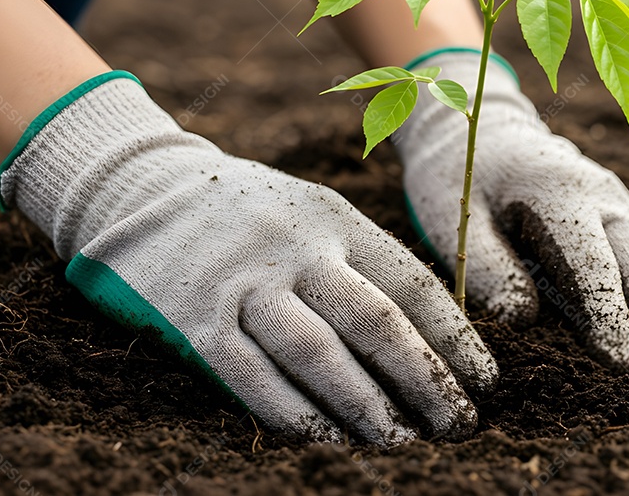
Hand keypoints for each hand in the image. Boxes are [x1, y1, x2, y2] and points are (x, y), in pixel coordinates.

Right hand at [0, 72, 496, 445]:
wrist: (141, 187)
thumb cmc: (251, 213)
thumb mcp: (314, 212)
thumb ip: (364, 262)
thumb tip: (433, 335)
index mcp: (335, 220)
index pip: (412, 284)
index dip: (456, 338)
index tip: (486, 381)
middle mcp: (294, 249)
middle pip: (374, 322)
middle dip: (426, 380)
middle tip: (458, 425)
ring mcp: (243, 285)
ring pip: (317, 354)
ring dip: (364, 406)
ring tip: (400, 442)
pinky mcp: (195, 320)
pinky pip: (251, 377)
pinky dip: (293, 414)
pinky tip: (328, 440)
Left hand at [395, 52, 628, 379]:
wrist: (484, 130)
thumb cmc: (461, 178)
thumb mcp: (455, 217)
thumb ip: (486, 266)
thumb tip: (523, 321)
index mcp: (559, 193)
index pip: (593, 264)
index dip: (609, 317)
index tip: (619, 365)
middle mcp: (602, 195)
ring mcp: (620, 203)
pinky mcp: (624, 215)